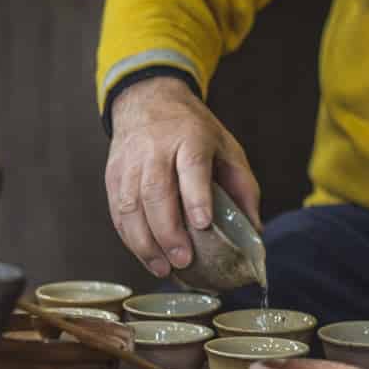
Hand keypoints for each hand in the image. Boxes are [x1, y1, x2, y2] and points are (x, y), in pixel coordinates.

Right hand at [105, 76, 260, 277]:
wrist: (148, 100)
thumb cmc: (193, 131)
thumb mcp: (227, 148)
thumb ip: (243, 187)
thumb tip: (255, 230)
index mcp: (190, 137)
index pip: (191, 166)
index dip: (195, 196)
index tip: (202, 223)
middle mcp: (155, 148)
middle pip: (156, 191)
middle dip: (168, 231)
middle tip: (183, 260)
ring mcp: (130, 162)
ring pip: (130, 205)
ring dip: (145, 242)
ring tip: (163, 268)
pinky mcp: (113, 175)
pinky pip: (117, 212)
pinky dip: (130, 239)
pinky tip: (146, 256)